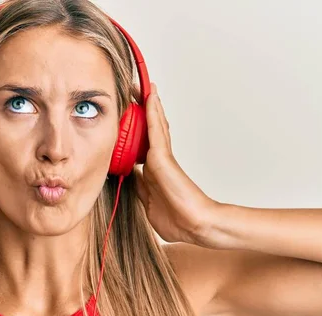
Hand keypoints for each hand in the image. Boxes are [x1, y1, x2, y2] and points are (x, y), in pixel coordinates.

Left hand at [134, 83, 217, 245]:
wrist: (195, 225)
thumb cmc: (177, 220)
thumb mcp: (149, 202)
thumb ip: (141, 188)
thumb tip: (132, 177)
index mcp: (153, 171)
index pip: (142, 143)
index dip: (135, 128)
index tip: (126, 115)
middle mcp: (157, 160)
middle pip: (149, 128)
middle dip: (140, 110)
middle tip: (131, 91)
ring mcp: (161, 157)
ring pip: (153, 124)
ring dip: (147, 104)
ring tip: (141, 85)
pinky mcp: (162, 157)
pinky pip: (155, 130)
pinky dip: (152, 112)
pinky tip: (148, 96)